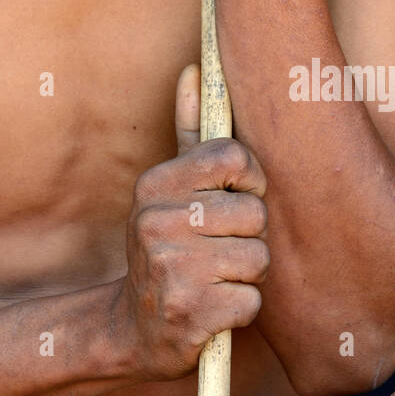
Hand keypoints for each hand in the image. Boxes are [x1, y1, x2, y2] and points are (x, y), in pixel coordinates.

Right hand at [110, 64, 269, 381]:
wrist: (135, 326)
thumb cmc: (168, 245)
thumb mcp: (169, 190)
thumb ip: (188, 130)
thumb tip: (195, 69)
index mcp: (155, 184)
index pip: (234, 158)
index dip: (250, 181)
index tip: (236, 197)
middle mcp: (156, 220)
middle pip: (255, 212)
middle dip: (249, 237)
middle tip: (218, 249)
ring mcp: (170, 267)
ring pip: (259, 257)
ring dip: (247, 275)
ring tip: (216, 277)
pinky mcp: (189, 312)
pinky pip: (252, 301)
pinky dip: (241, 309)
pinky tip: (212, 307)